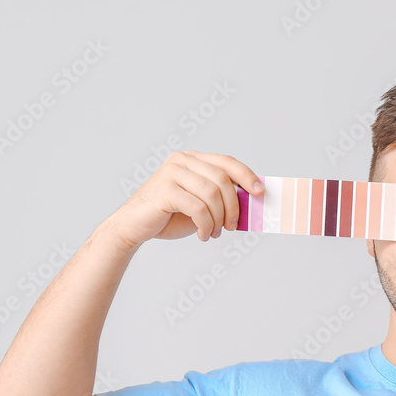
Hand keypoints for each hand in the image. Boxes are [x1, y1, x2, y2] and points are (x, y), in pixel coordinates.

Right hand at [107, 150, 264, 249]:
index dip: (247, 176)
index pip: (227, 162)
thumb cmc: (169, 215)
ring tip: (215, 233)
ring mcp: (172, 173)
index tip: (261, 192)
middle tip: (232, 226)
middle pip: (222, 180)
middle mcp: (182, 161)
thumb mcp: (201, 204)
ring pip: (212, 195)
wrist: (134, 226)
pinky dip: (206, 225)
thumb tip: (251, 201)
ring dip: (219, 219)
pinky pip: (198, 208)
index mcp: (193, 160)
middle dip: (233, 206)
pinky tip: (203, 235)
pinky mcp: (165, 190)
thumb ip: (220, 198)